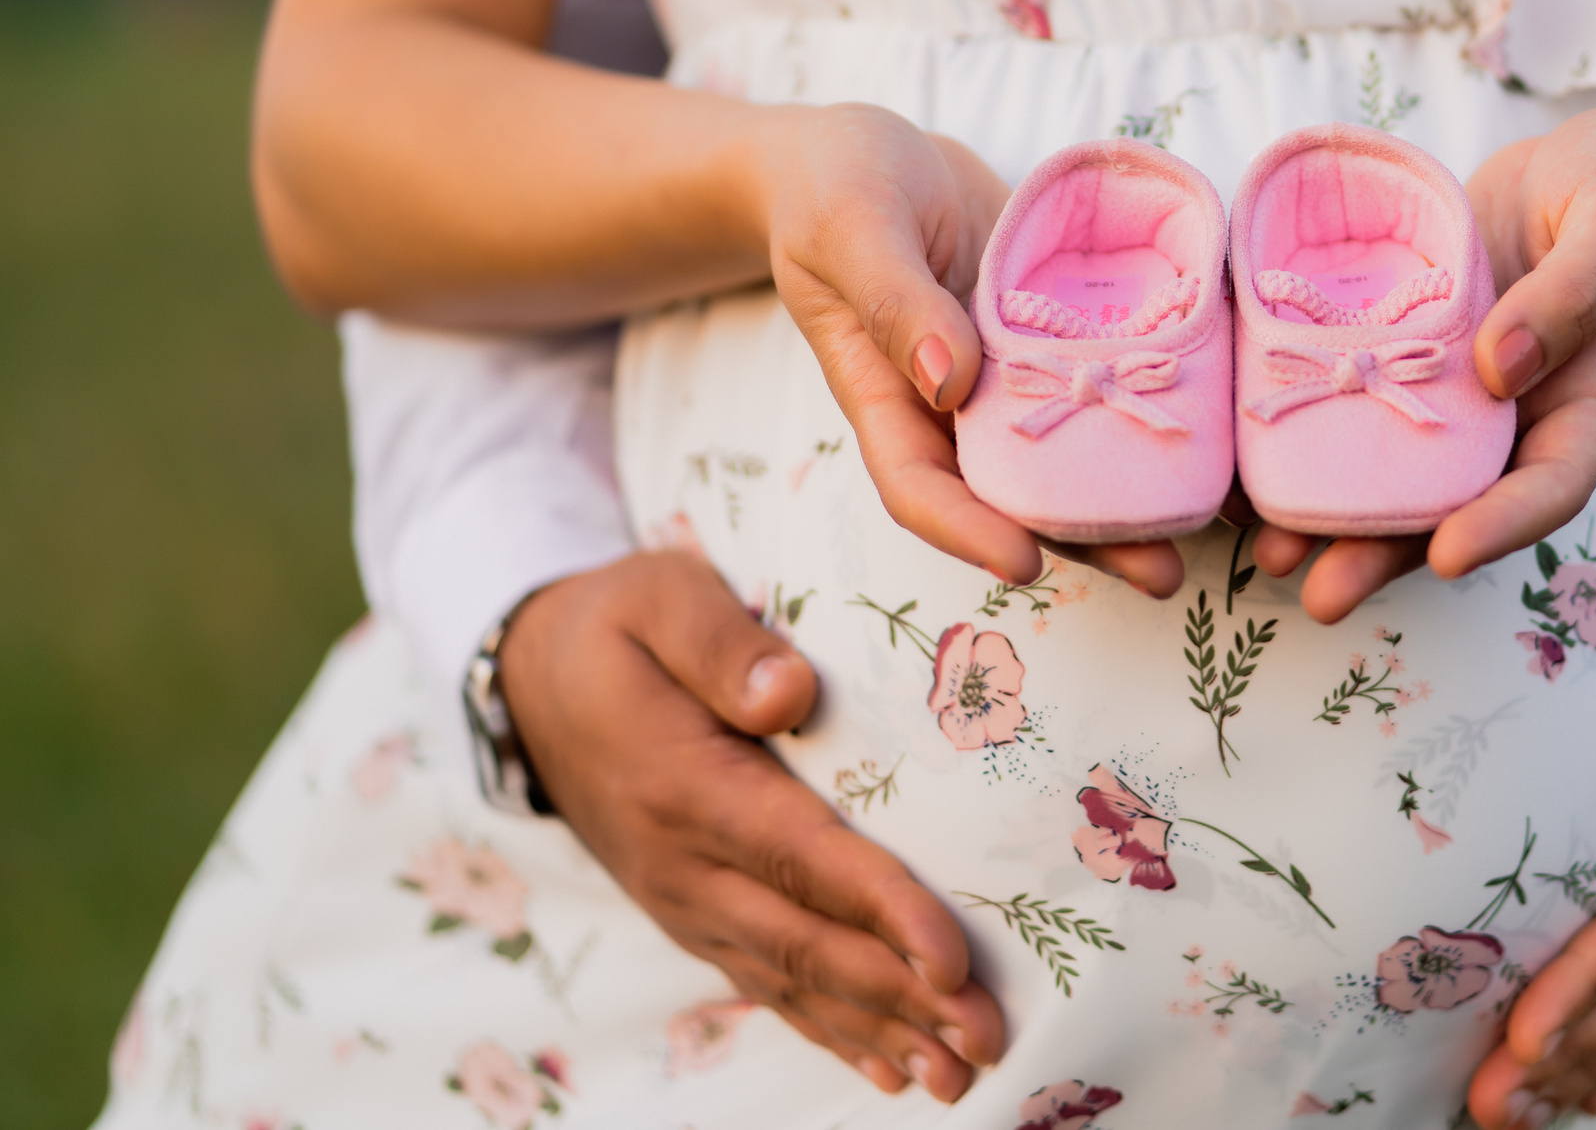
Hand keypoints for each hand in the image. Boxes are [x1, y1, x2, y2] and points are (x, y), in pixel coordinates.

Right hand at [500, 548, 1009, 1098]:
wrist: (531, 682)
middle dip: (901, 996)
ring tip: (959, 1074)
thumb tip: (790, 692)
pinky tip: (889, 1069)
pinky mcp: (694, 914)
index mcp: (683, 784)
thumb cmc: (617, 625)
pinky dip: (830, 1030)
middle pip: (805, 940)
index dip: (880, 910)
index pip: (797, 856)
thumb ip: (722, 641)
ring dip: (879, 1029)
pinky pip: (767, 982)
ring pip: (792, 978)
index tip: (950, 958)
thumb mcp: (659, 598)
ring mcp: (685, 900)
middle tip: (988, 1036)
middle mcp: (683, 863)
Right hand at [754, 106, 1186, 598]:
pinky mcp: (1052, 333)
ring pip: (1072, 450)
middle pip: (1017, 492)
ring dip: (1136, 493)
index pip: (920, 486)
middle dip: (1086, 539)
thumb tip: (950, 382)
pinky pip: (1103, 379)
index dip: (970, 531)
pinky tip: (1225, 429)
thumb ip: (895, 300)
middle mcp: (953, 402)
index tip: (1026, 562)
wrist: (868, 152)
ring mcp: (1009, 371)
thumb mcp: (853, 227)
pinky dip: (1156, 405)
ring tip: (1214, 523)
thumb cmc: (833, 183)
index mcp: (889, 394)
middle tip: (1163, 574)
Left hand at [1257, 105, 1595, 620]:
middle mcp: (1516, 411)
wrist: (1587, 165)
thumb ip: (1578, 287)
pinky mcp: (1406, 345)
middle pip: (1456, 501)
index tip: (1448, 555)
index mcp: (1587, 396)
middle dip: (1389, 552)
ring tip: (1263, 548)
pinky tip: (1246, 453)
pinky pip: (1359, 393)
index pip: (1555, 481)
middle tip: (1320, 595)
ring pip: (1395, 465)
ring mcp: (1455, 383)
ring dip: (1332, 512)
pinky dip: (1307, 426)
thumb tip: (1502, 366)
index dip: (1504, 525)